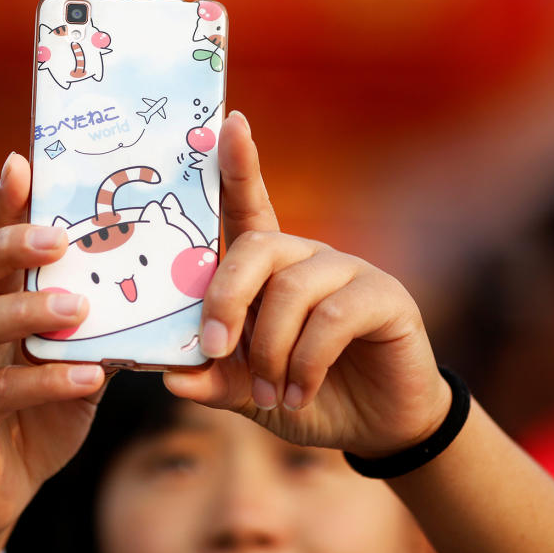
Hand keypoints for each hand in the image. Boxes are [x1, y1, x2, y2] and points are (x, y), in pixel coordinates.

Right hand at [0, 152, 108, 552]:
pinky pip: (0, 393)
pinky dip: (46, 381)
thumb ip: (93, 327)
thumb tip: (143, 286)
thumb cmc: (34, 416)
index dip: (3, 204)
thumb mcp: (69, 363)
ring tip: (76, 307)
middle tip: (56, 236)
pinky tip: (86, 375)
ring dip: (25, 309)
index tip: (23, 163)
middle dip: (5, 244)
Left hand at [164, 112, 450, 458]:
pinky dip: (306, 362)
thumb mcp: (244, 389)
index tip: (228, 124)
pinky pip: (333, 317)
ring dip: (269, 349)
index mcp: (267, 268)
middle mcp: (305, 257)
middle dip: (225, 299)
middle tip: (213, 349)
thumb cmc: (298, 394)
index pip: (246, 206)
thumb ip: (210, 378)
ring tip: (268, 393)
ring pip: (291, 290)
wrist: (371, 428)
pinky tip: (299, 393)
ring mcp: (348, 271)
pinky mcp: (385, 296)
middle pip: (255, 247)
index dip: (237, 166)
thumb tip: (168, 375)